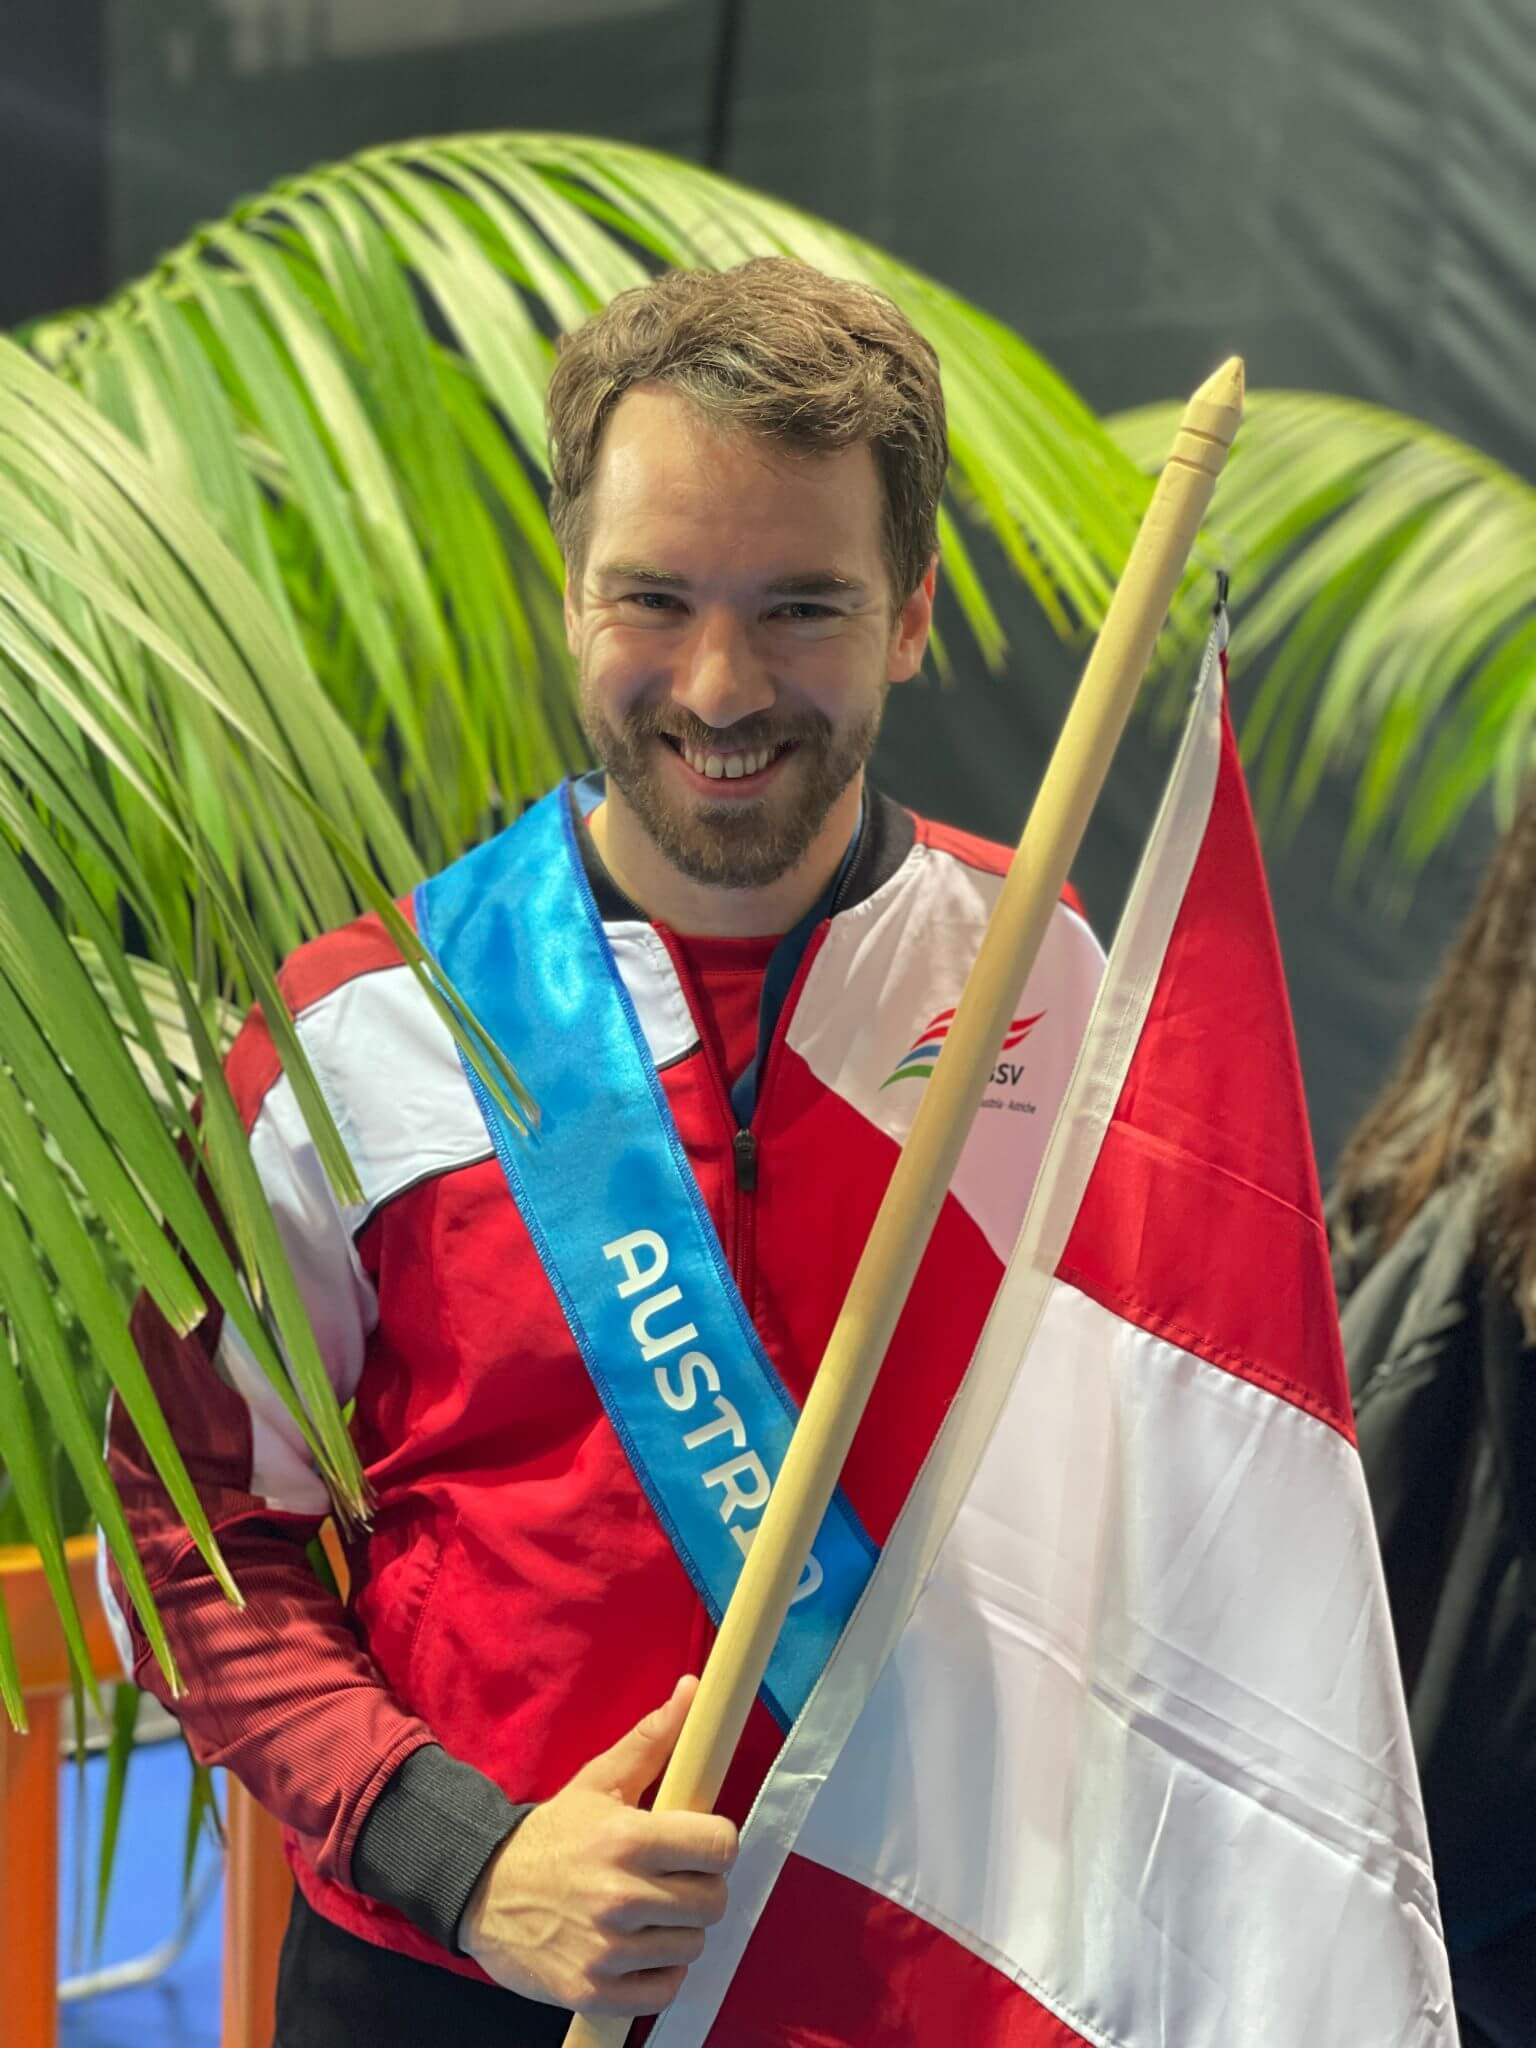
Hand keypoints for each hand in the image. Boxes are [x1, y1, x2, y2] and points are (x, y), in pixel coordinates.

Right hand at [458, 1675, 737, 2016]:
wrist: (483, 1892)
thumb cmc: (553, 1834)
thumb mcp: (599, 1781)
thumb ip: (652, 1740)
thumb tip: (695, 1690)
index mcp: (628, 1838)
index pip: (720, 1845)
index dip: (716, 1843)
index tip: (698, 1844)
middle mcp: (621, 1895)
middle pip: (713, 1900)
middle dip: (700, 1887)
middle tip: (672, 1879)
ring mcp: (607, 1949)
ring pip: (692, 1945)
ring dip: (678, 1930)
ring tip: (649, 1912)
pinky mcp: (594, 1992)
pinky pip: (664, 1990)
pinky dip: (658, 1973)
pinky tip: (637, 1948)